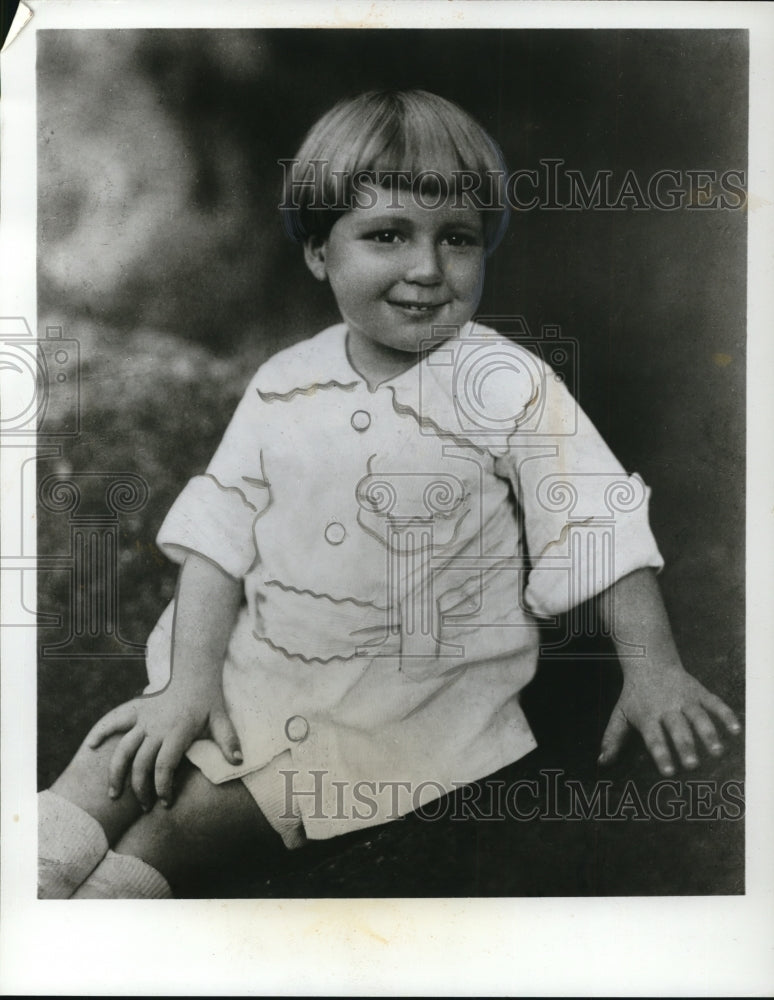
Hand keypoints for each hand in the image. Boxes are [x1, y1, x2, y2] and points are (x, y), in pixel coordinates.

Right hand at [85, 683, 242, 808]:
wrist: (194, 674)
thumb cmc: (208, 701)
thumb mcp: (221, 720)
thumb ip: (229, 741)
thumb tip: (238, 761)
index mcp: (178, 731)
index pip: (164, 766)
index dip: (162, 787)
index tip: (165, 803)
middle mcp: (157, 726)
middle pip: (142, 763)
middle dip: (141, 789)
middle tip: (144, 807)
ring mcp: (144, 718)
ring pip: (123, 748)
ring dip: (116, 773)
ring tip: (113, 794)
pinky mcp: (135, 709)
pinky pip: (113, 720)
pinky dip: (100, 732)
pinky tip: (90, 747)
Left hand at [598, 664, 740, 775]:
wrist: (649, 662)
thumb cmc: (634, 695)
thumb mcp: (620, 714)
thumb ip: (612, 738)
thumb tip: (601, 762)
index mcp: (648, 716)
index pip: (654, 738)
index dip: (661, 754)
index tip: (669, 771)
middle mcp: (667, 708)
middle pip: (677, 729)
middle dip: (685, 746)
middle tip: (693, 764)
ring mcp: (685, 699)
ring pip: (698, 717)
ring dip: (708, 734)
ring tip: (717, 752)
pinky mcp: (700, 692)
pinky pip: (715, 703)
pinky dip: (726, 715)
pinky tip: (736, 730)